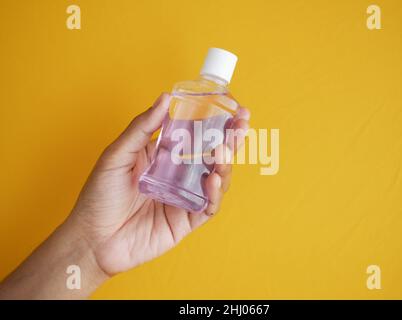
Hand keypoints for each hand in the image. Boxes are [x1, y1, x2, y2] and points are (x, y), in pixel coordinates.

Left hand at [70, 93, 249, 275]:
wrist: (92, 240)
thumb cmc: (99, 197)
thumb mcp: (117, 155)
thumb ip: (142, 128)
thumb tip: (164, 98)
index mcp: (163, 156)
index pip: (195, 135)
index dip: (213, 122)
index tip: (229, 107)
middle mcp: (178, 175)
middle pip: (211, 154)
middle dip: (230, 139)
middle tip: (242, 125)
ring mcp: (184, 197)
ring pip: (216, 178)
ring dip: (224, 163)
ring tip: (224, 151)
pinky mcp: (187, 220)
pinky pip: (208, 206)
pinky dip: (215, 194)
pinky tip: (214, 179)